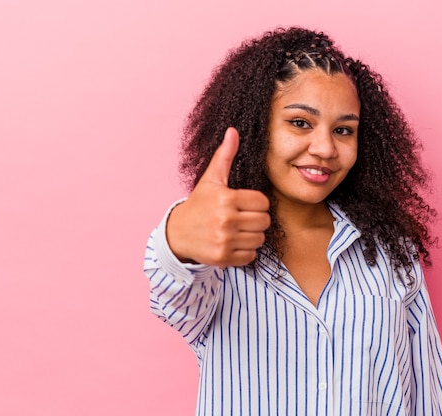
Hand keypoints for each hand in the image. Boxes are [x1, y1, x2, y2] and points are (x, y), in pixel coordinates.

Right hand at [167, 127, 270, 266]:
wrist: (177, 234)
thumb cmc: (199, 204)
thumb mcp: (211, 179)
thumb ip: (224, 156)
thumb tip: (232, 131)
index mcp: (226, 198)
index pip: (262, 202)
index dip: (256, 203)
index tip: (244, 205)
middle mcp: (225, 220)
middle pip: (264, 221)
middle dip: (256, 220)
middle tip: (242, 218)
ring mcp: (223, 240)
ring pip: (259, 239)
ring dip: (252, 236)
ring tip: (238, 231)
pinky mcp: (222, 257)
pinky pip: (250, 256)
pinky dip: (245, 252)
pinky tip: (232, 243)